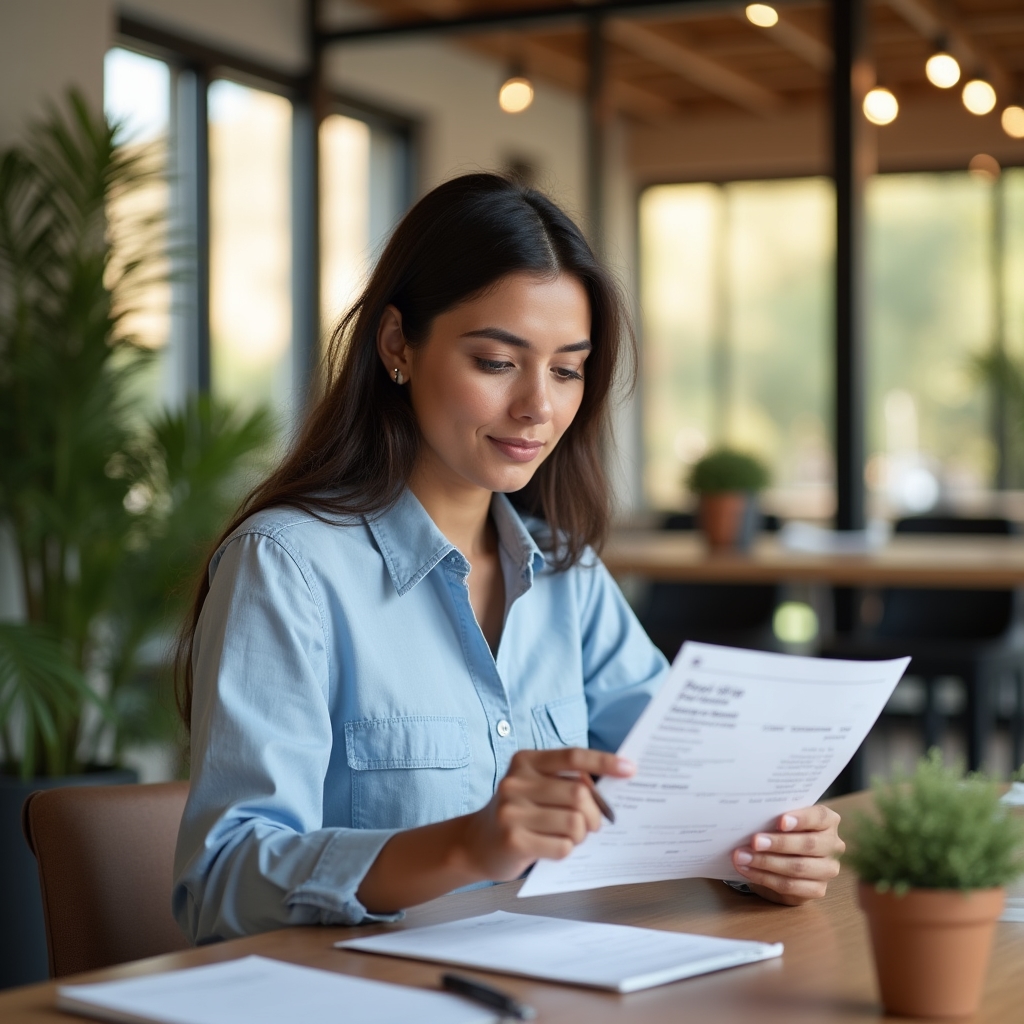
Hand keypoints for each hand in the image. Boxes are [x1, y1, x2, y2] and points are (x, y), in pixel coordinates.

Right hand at [456, 747, 634, 882]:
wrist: (474, 843)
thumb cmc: (518, 813)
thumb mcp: (534, 786)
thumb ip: (565, 781)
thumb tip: (610, 786)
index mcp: (526, 761)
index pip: (572, 756)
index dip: (604, 761)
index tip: (630, 769)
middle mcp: (516, 781)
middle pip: (579, 794)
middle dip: (595, 814)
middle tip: (593, 824)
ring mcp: (512, 811)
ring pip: (574, 823)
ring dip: (581, 835)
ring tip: (569, 836)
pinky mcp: (513, 840)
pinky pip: (562, 847)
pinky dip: (566, 850)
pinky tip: (550, 848)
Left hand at [730, 805, 843, 905]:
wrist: (785, 857)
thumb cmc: (782, 830)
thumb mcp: (782, 819)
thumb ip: (776, 816)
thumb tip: (751, 817)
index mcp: (828, 821)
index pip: (820, 816)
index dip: (801, 819)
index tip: (780, 821)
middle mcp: (833, 845)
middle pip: (808, 844)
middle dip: (778, 843)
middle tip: (754, 841)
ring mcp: (828, 869)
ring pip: (798, 867)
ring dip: (766, 862)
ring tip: (742, 857)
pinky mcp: (818, 889)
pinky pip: (790, 886)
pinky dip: (765, 878)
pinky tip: (748, 870)